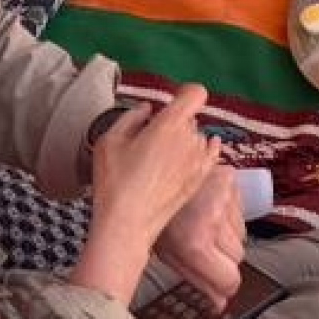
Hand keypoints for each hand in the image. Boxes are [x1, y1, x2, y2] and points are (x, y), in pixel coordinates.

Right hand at [73, 87, 220, 305]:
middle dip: (174, 123)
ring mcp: (198, 160)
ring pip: (196, 138)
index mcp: (170, 124)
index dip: (185, 93)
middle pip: (190, 118)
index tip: (172, 101)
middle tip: (152, 139)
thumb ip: (130, 117)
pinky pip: (209, 155)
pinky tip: (191, 155)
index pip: (195, 93)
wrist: (126, 224)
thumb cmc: (115, 183)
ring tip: (160, 161)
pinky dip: (202, 152)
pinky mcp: (200, 179)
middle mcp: (190, 138)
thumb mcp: (109, 141)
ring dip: (184, 142)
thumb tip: (146, 110)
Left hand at [153, 165, 245, 311]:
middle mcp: (214, 218)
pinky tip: (210, 208)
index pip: (230, 278)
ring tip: (204, 225)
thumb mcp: (169, 254)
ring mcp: (224, 196)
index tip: (221, 286)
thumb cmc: (155, 217)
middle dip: (225, 258)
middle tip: (204, 251)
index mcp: (195, 242)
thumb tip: (220, 304)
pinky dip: (230, 215)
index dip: (226, 286)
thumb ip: (198, 281)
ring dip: (228, 235)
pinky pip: (241, 211)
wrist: (147, 174)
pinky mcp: (230, 178)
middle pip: (238, 256)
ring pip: (242, 234)